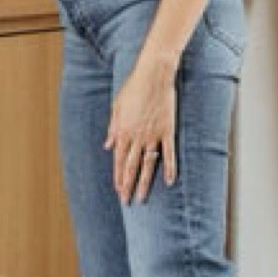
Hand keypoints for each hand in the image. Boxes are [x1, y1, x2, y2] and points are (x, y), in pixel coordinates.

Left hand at [105, 62, 176, 203]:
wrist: (153, 75)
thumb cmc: (133, 87)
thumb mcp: (117, 106)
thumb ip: (112, 128)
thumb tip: (107, 146)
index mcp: (123, 131)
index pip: (119, 160)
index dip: (118, 176)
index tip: (118, 190)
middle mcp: (137, 137)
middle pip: (131, 166)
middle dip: (128, 185)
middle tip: (127, 201)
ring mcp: (153, 135)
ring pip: (148, 164)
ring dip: (144, 182)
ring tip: (142, 198)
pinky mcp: (167, 131)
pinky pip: (169, 153)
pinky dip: (170, 168)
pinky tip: (170, 181)